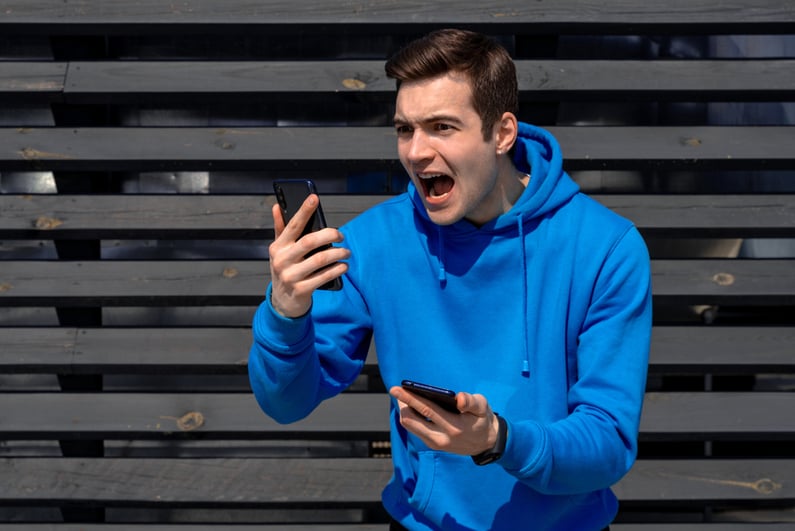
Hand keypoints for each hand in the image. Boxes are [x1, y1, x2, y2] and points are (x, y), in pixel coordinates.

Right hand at [268, 194, 349, 317]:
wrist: (283, 302)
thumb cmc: (285, 270)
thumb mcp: (280, 251)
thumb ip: (280, 229)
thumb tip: (277, 206)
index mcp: (278, 247)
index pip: (292, 225)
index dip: (304, 211)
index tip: (314, 197)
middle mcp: (282, 260)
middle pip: (310, 241)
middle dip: (330, 235)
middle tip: (341, 235)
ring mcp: (291, 276)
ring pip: (320, 259)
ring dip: (338, 253)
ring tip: (346, 252)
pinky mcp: (301, 290)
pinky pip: (324, 276)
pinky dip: (337, 269)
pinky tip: (344, 266)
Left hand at [389, 386, 499, 455]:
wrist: (487, 443)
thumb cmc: (482, 419)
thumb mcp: (483, 407)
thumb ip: (471, 401)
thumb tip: (459, 398)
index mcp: (454, 426)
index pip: (427, 410)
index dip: (411, 398)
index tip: (399, 388)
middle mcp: (441, 438)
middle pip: (413, 419)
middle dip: (402, 402)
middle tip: (394, 389)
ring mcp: (435, 443)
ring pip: (410, 426)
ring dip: (404, 411)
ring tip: (403, 397)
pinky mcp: (433, 445)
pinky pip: (415, 429)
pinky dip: (410, 417)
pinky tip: (411, 406)